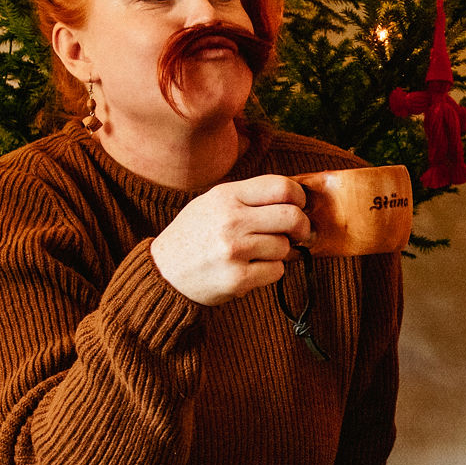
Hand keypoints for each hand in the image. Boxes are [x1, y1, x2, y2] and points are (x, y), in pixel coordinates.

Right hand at [150, 173, 312, 305]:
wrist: (164, 272)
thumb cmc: (195, 235)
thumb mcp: (213, 203)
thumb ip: (249, 198)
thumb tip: (295, 199)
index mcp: (226, 196)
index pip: (281, 186)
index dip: (299, 198)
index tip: (299, 208)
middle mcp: (230, 220)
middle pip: (292, 217)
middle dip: (301, 227)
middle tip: (297, 234)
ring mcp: (234, 249)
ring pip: (285, 247)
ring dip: (280, 252)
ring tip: (259, 253)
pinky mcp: (237, 277)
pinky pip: (276, 271)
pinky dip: (270, 271)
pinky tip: (251, 269)